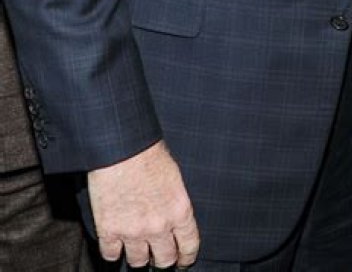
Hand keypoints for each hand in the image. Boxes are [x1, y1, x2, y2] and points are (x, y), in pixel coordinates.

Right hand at [87, 139, 199, 268]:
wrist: (121, 146)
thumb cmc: (148, 152)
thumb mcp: (174, 176)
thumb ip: (174, 200)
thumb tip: (173, 214)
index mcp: (179, 210)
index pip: (189, 246)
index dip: (186, 257)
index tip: (183, 261)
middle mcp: (159, 226)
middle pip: (164, 261)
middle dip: (162, 259)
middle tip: (158, 256)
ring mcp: (133, 231)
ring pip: (138, 262)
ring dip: (138, 256)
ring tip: (136, 249)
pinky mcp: (109, 230)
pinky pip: (111, 256)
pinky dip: (113, 252)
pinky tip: (115, 245)